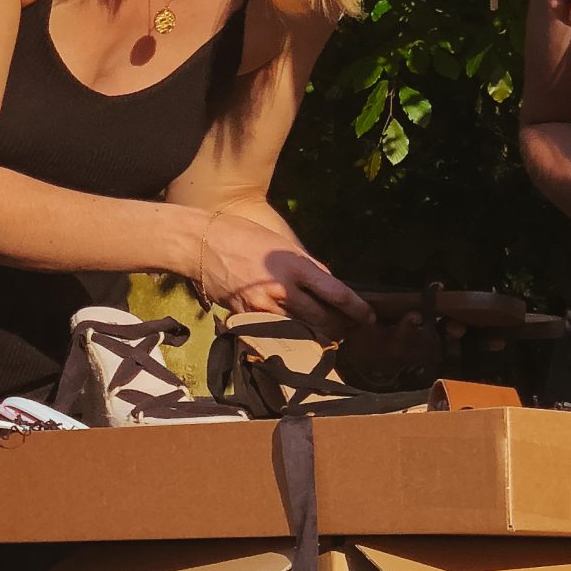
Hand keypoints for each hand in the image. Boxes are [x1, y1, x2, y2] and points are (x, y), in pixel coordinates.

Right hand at [197, 208, 372, 335]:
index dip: (357, 309)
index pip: (336, 293)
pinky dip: (286, 332)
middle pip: (322, 319)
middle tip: (349, 331)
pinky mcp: (246, 317)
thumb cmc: (242, 235)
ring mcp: (263, 306)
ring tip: (328, 335)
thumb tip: (324, 282)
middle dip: (340, 328)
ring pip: (300, 329)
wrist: (200, 242)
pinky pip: (273, 330)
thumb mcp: (281, 244)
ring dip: (316, 334)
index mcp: (296, 265)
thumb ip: (305, 266)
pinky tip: (292, 333)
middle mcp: (282, 289)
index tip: (369, 318)